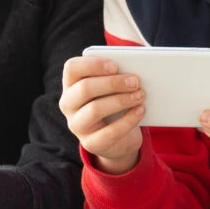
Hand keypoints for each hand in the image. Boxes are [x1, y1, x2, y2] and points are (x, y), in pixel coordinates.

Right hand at [60, 55, 145, 173]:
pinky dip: (128, 120)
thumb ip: (117, 77)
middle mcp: (68, 104)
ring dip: (121, 100)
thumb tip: (133, 73)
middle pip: (84, 88)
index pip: (72, 68)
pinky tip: (141, 110)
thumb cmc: (115, 105)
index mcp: (71, 84)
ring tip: (141, 95)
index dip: (92, 64)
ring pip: (95, 109)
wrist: (118, 139)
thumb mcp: (113, 90)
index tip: (114, 65)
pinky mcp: (91, 143)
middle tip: (135, 81)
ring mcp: (77, 125)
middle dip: (112, 83)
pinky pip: (109, 132)